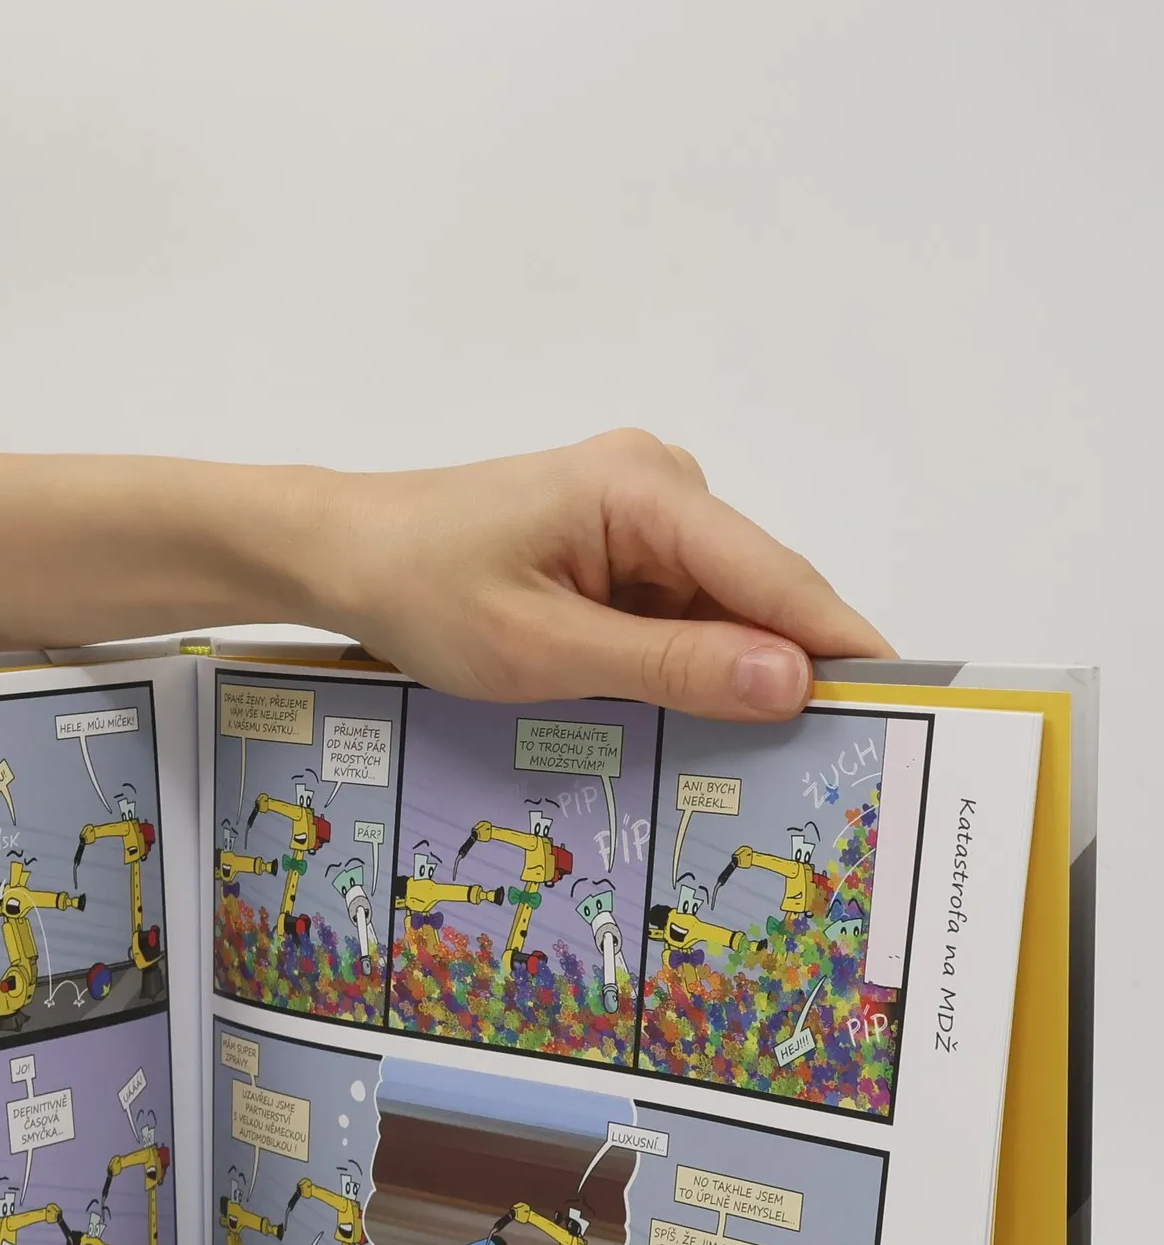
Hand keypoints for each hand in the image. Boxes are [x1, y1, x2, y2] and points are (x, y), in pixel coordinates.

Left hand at [304, 429, 893, 718]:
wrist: (342, 553)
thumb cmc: (422, 590)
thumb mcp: (545, 648)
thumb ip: (670, 664)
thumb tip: (789, 680)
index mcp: (646, 488)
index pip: (776, 575)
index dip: (840, 644)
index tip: (902, 705)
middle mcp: (658, 484)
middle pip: (755, 591)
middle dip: (782, 669)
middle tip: (824, 760)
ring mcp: (638, 511)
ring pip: (716, 606)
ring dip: (723, 671)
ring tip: (744, 757)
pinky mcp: (615, 540)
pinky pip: (673, 607)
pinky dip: (679, 658)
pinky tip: (674, 713)